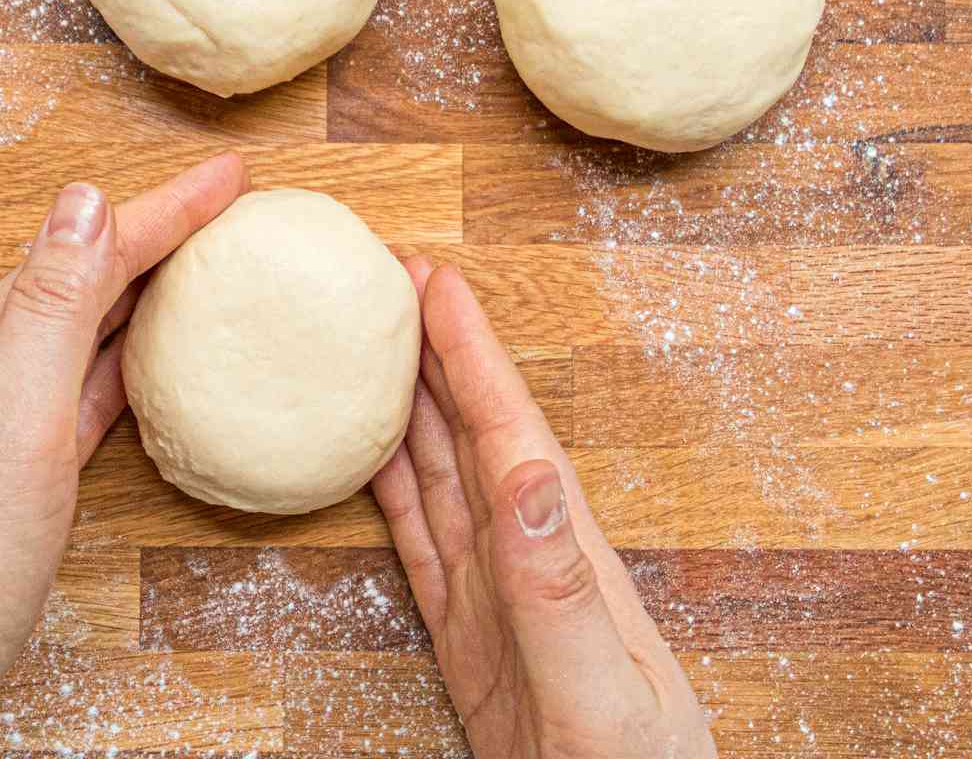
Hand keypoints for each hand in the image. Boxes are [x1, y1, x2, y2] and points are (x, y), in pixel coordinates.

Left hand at [0, 152, 249, 750]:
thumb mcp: (16, 412)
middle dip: (161, 229)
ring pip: (92, 321)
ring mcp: (2, 406)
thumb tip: (85, 200)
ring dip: (147, 281)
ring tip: (203, 255)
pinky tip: (152, 351)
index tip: (231, 175)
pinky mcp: (20, 457)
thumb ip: (54, 307)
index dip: (168, 208)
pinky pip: (88, 379)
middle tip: (228, 201)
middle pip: (91, 271)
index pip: (93, 248)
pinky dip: (128, 351)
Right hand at [374, 262, 714, 758]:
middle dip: (435, 348)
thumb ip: (558, 589)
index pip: (509, 428)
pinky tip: (369, 453)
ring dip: (408, 402)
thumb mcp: (603, 692)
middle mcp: (528, 555)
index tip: (436, 282)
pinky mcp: (467, 638)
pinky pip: (419, 540)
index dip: (471, 351)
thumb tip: (528, 471)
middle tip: (389, 278)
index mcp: (563, 552)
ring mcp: (495, 594)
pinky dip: (389, 486)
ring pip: (440, 472)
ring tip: (371, 342)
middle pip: (471, 427)